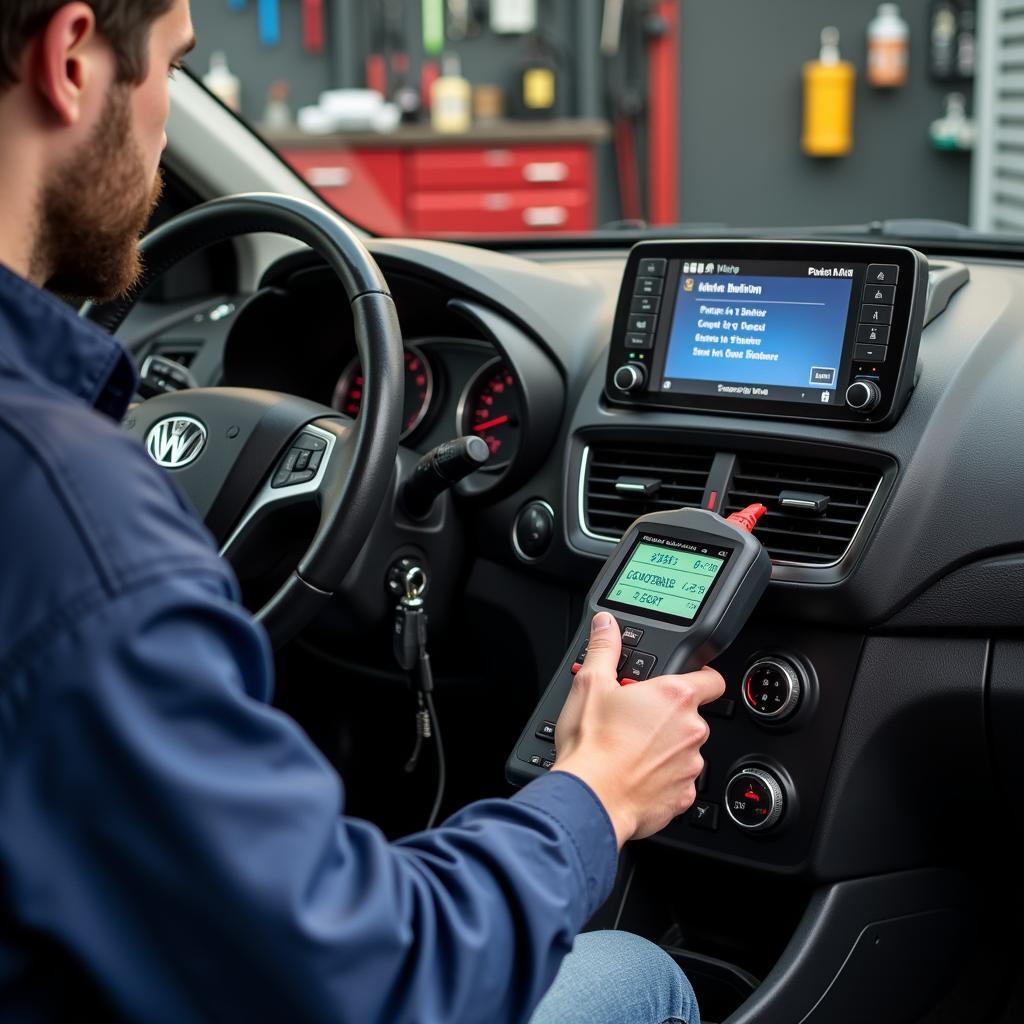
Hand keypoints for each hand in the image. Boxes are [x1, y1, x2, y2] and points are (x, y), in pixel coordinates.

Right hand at [552, 612, 724, 846]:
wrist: (589, 798)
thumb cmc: (592, 744)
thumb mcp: (590, 684)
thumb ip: (604, 648)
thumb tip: (607, 626)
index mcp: (674, 696)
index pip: (710, 677)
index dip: (699, 675)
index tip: (684, 679)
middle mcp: (691, 729)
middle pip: (691, 715)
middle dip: (667, 716)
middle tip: (634, 718)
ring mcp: (690, 765)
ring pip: (684, 749)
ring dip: (665, 747)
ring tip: (630, 748)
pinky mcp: (683, 796)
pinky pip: (678, 781)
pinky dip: (661, 778)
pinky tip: (635, 773)